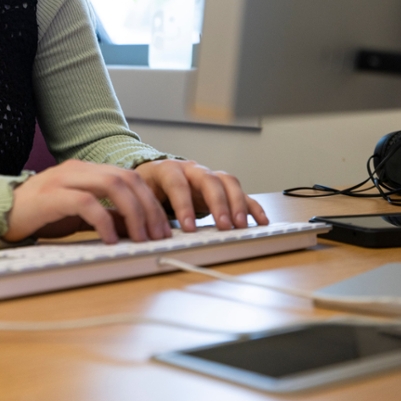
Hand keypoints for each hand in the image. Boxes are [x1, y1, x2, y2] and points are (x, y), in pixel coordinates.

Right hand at [3, 160, 171, 243]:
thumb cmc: (39, 215)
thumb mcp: (79, 215)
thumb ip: (106, 215)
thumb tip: (136, 227)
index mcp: (87, 171)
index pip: (131, 178)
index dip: (152, 202)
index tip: (162, 228)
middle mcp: (78, 170)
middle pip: (127, 179)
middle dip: (148, 208)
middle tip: (156, 236)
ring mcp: (64, 179)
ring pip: (113, 185)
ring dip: (133, 213)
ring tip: (140, 238)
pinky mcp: (51, 196)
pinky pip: (86, 203)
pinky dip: (104, 221)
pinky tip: (111, 239)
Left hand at [134, 159, 267, 231]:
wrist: (153, 174)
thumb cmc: (147, 187)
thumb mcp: (140, 195)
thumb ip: (144, 209)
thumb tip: (144, 230)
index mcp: (168, 170)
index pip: (177, 184)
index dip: (184, 205)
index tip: (188, 227)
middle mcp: (191, 170)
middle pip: (209, 180)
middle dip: (218, 203)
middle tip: (224, 226)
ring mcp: (209, 176)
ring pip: (228, 182)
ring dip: (237, 204)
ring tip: (240, 226)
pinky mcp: (221, 187)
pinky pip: (241, 193)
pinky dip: (252, 206)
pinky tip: (260, 221)